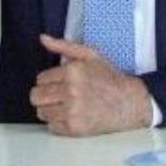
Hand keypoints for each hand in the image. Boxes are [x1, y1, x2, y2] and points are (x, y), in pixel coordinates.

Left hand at [29, 35, 151, 136]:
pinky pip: (51, 126)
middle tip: (58, 95)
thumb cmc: (109, 78)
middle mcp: (70, 91)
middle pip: (36, 96)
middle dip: (44, 95)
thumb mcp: (90, 55)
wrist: (129, 103)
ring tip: (66, 106)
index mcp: (72, 70)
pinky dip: (58, 122)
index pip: (41, 79)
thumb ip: (64, 46)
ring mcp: (72, 111)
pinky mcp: (74, 127)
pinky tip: (71, 115)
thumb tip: (42, 38)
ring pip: (41, 112)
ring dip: (50, 109)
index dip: (49, 81)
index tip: (61, 83)